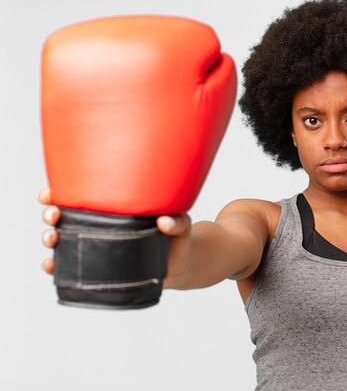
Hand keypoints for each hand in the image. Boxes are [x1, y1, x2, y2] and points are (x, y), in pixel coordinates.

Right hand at [38, 188, 192, 288]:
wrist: (183, 264)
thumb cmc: (178, 236)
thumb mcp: (180, 224)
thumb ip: (176, 221)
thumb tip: (164, 221)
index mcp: (114, 209)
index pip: (81, 196)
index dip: (58, 193)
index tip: (47, 194)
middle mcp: (101, 226)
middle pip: (65, 217)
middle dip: (51, 214)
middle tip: (54, 215)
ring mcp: (99, 248)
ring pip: (64, 241)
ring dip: (50, 239)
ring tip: (53, 238)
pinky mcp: (102, 269)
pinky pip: (74, 268)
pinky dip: (57, 267)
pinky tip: (51, 265)